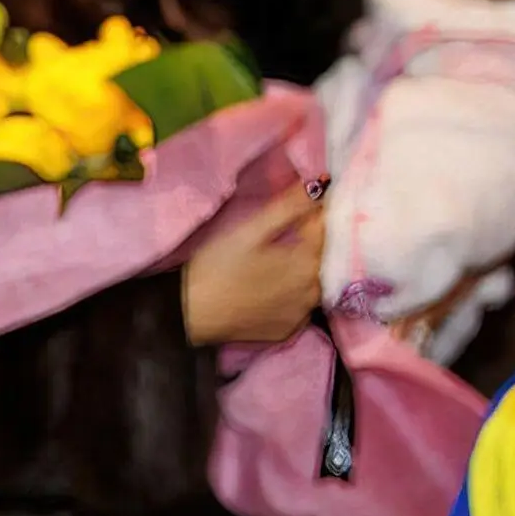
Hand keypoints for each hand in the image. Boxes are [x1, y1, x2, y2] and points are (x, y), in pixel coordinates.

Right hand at [182, 183, 327, 346]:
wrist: (191, 313)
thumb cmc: (218, 266)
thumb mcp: (251, 230)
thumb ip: (288, 207)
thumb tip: (320, 184)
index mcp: (308, 262)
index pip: (323, 228)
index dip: (311, 214)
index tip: (294, 209)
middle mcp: (313, 291)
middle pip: (320, 258)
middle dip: (307, 244)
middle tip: (280, 239)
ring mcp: (301, 315)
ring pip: (311, 284)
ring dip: (301, 272)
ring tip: (274, 265)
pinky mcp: (288, 331)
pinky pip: (298, 307)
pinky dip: (291, 297)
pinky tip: (270, 291)